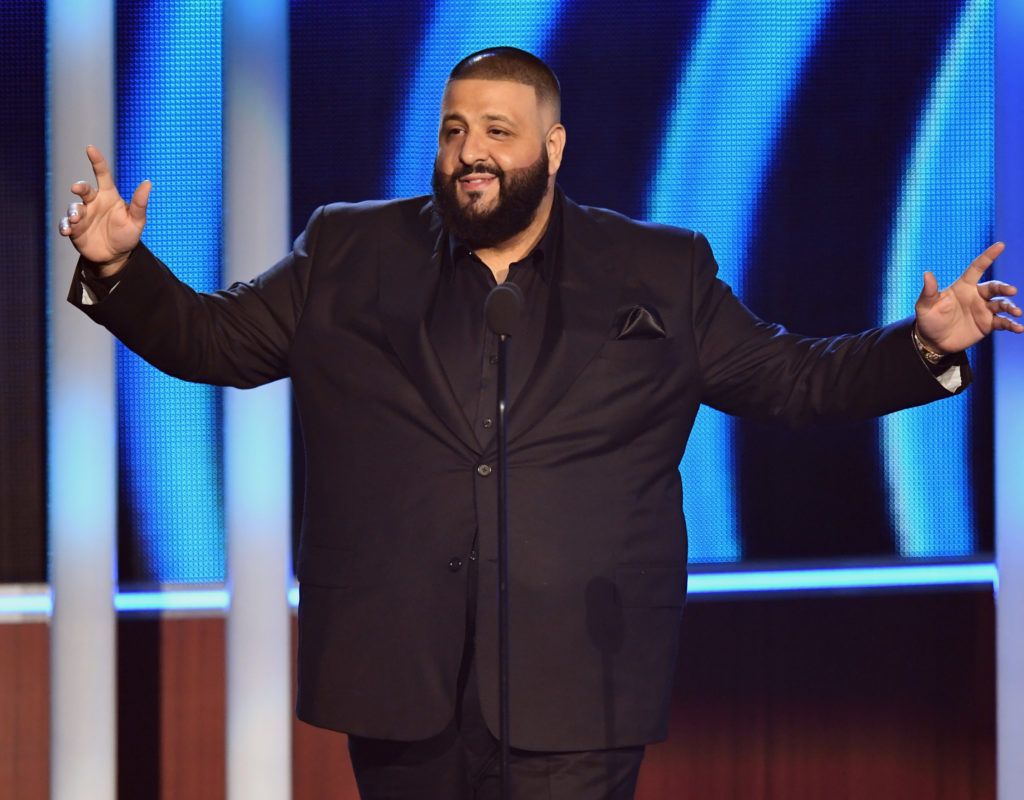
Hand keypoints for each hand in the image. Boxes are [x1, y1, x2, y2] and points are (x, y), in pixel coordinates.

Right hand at [58, 145, 150, 276]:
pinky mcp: (74, 228)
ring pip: (73, 207)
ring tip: (75, 219)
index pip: (102, 174)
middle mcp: (93, 202)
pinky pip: (66, 224)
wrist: (115, 256)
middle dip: (79, 187)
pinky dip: (65, 226)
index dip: (97, 161)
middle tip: (77, 189)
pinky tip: (67, 231)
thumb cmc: (127, 235)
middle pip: (84, 189)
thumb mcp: (137, 221)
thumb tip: (148, 182)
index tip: (90, 148)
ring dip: (73, 211)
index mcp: (108, 196)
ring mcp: (82, 215)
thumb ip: (140, 203)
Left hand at [914, 242, 1022, 353]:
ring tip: (1016, 312)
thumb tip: (927, 274)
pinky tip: (1018, 328)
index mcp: (963, 286)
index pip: (977, 268)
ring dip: (1010, 306)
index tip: (1000, 245)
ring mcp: (983, 309)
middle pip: (994, 287)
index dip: (988, 256)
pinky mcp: (988, 324)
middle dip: (1004, 288)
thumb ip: (929, 292)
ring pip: (1002, 304)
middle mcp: (976, 295)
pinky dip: (1012, 324)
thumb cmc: (928, 320)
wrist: (933, 341)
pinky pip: (1003, 322)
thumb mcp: (925, 306)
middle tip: (1012, 290)